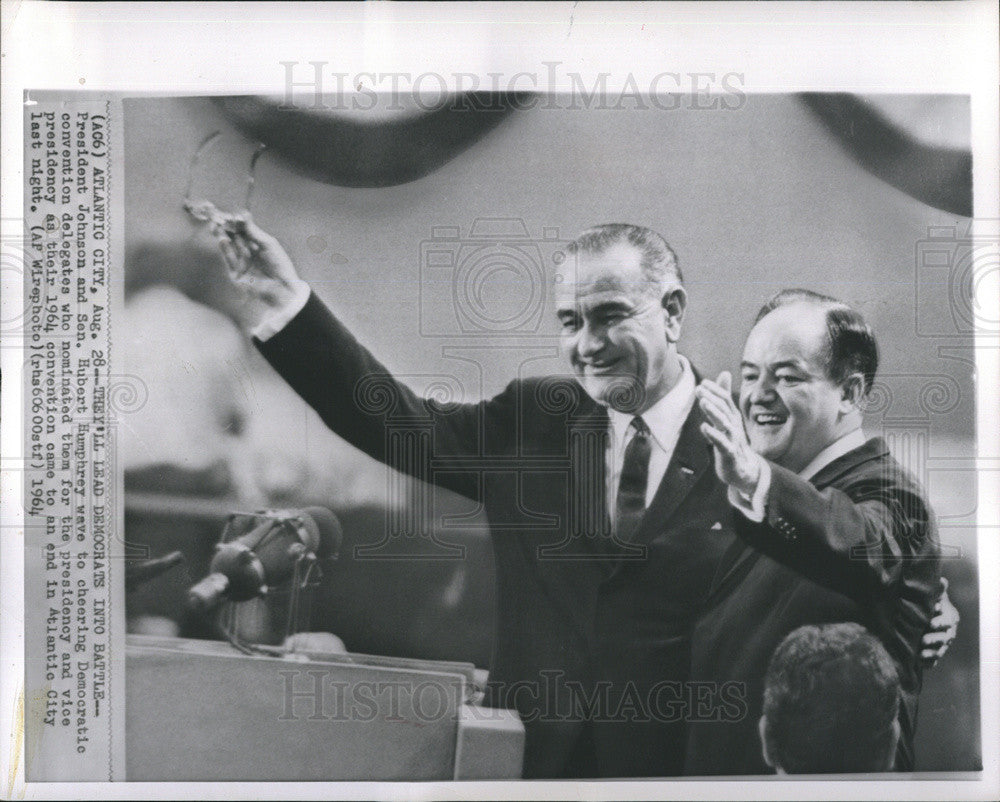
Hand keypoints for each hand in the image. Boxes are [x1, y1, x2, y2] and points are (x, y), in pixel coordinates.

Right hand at [214, 211, 303, 310]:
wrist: (281, 289)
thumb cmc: (280, 265)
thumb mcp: (268, 244)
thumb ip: (254, 231)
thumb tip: (243, 215)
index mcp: (259, 246)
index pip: (245, 231)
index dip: (237, 223)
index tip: (232, 216)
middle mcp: (249, 253)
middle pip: (235, 238)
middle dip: (227, 228)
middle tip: (221, 218)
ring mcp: (242, 263)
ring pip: (230, 247)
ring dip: (223, 236)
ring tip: (218, 226)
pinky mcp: (236, 274)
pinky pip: (229, 259)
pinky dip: (225, 249)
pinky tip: (223, 239)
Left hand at [696, 371, 762, 497]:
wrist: (744, 470)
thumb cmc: (732, 441)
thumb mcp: (727, 417)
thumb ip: (723, 397)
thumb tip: (724, 373)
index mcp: (732, 417)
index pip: (726, 400)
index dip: (716, 390)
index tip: (703, 382)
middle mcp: (734, 426)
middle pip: (724, 409)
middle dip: (712, 398)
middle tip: (699, 388)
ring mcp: (733, 440)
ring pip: (724, 424)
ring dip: (713, 412)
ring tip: (703, 402)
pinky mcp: (729, 454)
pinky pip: (722, 444)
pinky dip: (714, 435)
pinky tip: (704, 427)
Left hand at [921, 576, 958, 666]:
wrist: (921, 614)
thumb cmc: (927, 602)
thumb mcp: (932, 594)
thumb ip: (937, 589)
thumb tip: (942, 580)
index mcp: (950, 617)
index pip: (948, 621)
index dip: (940, 622)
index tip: (930, 622)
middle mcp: (949, 632)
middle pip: (944, 638)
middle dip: (934, 639)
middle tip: (922, 640)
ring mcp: (942, 645)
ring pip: (939, 651)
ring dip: (931, 653)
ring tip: (920, 654)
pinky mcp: (934, 654)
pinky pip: (933, 662)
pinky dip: (928, 663)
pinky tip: (920, 663)